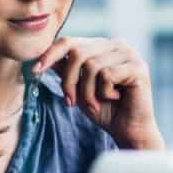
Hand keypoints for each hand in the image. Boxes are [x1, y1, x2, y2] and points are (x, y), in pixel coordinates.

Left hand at [31, 36, 163, 149]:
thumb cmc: (104, 110)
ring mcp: (129, 53)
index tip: (35, 70)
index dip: (50, 55)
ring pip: (91, 66)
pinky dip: (104, 92)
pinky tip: (115, 98)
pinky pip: (107, 75)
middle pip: (77, 53)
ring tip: (96, 103)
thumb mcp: (78, 89)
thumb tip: (44, 57)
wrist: (129, 131)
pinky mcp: (138, 67)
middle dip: (69, 82)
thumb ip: (66, 71)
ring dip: (87, 92)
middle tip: (71, 102)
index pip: (70, 42)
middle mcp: (116, 44)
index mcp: (102, 46)